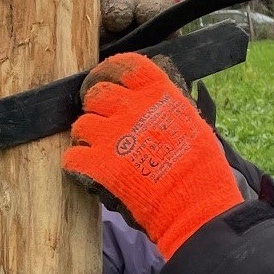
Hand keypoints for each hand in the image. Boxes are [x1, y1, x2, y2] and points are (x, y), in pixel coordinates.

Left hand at [62, 53, 240, 258]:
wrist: (195, 207)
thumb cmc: (201, 170)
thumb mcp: (191, 123)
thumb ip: (164, 105)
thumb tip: (145, 97)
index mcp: (158, 94)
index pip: (124, 66)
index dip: (111, 72)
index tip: (108, 82)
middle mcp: (132, 108)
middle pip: (96, 94)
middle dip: (99, 109)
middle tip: (108, 127)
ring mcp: (112, 136)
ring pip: (81, 126)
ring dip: (88, 139)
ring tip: (103, 154)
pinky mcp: (98, 165)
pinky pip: (72, 157)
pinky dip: (79, 166)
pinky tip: (93, 172)